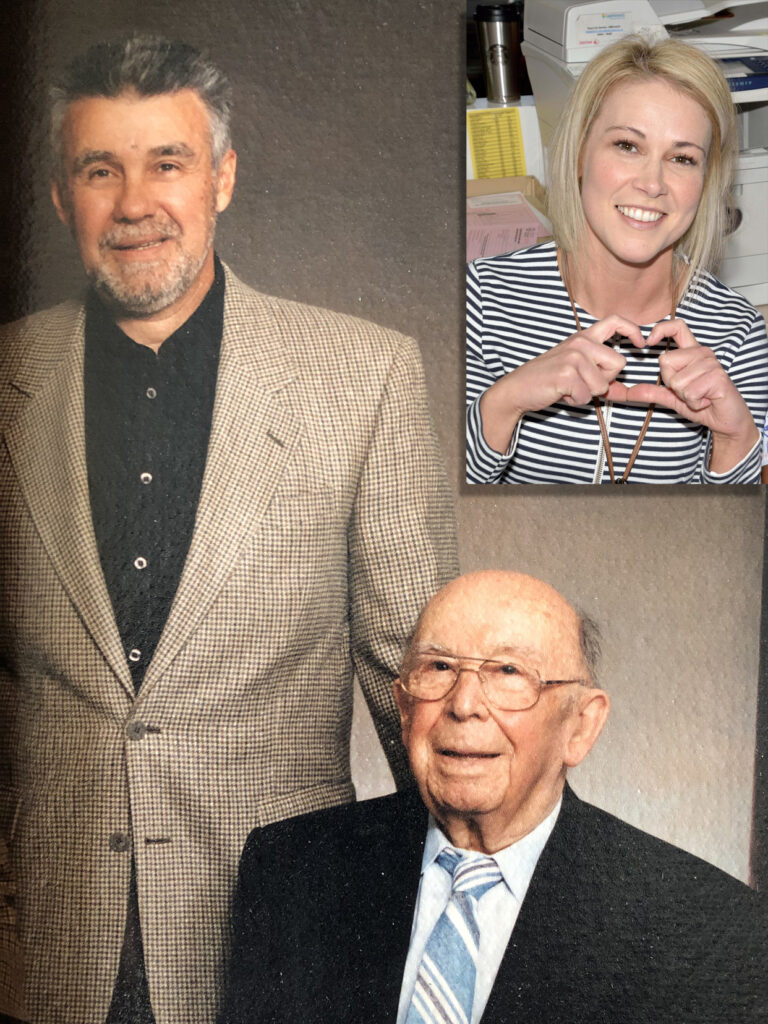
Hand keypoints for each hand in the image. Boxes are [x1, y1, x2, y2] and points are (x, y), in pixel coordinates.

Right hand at [479, 315, 645, 453]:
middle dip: (605, 380)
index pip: (615, 321)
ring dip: (588, 393)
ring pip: (604, 384)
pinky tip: (562, 394)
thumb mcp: (576, 373)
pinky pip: (588, 396)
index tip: (640, 344)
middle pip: (619, 363)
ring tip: (569, 388)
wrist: (517, 388)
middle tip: (582, 382)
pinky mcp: (566, 374)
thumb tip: (629, 391)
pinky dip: (576, 401)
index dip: (633, 331)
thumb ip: (603, 378)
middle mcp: (580, 343)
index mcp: (583, 338)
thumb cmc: (547, 381)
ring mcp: (573, 357)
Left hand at [611, 318, 758, 472]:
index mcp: (692, 353)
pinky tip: (706, 401)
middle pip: (666, 362)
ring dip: (685, 396)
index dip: (661, 329)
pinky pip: (689, 391)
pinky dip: (694, 403)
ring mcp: (711, 363)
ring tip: (700, 397)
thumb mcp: (673, 398)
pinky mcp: (717, 376)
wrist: (727, 420)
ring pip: (676, 380)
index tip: (649, 341)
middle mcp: (702, 353)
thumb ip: (652, 392)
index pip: (677, 327)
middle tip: (690, 391)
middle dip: (671, 383)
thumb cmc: (703, 405)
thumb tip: (629, 392)